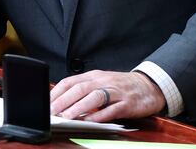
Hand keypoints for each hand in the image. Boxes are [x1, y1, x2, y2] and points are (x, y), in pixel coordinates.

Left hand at [50, 70, 165, 122]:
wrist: (149, 86)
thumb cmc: (121, 86)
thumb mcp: (101, 82)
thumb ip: (84, 90)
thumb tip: (62, 101)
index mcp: (94, 76)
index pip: (71, 81)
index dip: (57, 92)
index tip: (47, 103)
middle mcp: (103, 81)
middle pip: (80, 88)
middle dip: (64, 101)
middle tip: (52, 112)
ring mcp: (116, 91)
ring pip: (95, 97)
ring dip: (79, 107)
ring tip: (67, 117)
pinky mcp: (127, 103)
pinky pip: (112, 109)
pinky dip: (100, 115)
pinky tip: (90, 121)